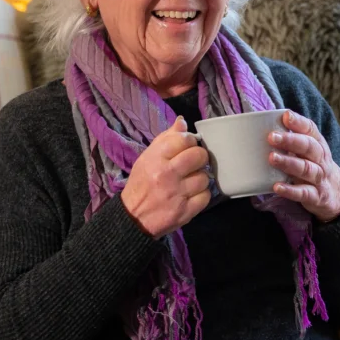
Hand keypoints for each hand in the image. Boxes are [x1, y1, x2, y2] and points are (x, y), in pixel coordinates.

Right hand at [121, 116, 211, 237]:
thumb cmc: (141, 184)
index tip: (188, 147)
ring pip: (204, 177)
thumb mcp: (147, 158)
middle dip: (200, 158)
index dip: (190, 141)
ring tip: (189, 182)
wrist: (133, 218)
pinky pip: (206, 196)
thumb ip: (165, 139)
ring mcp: (177, 194)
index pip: (184, 139)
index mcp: (155, 159)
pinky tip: (191, 195)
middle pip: (199, 156)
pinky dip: (201, 195)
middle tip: (193, 164)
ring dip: (200, 179)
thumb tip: (182, 122)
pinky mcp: (185, 211)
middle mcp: (166, 175)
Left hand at [267, 110, 339, 221]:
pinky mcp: (316, 196)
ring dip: (289, 163)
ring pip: (306, 169)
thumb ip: (292, 140)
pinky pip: (303, 193)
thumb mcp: (309, 151)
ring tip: (272, 158)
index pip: (311, 130)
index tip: (285, 116)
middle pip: (309, 147)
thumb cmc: (314, 166)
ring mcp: (319, 178)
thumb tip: (261, 126)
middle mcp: (321, 159)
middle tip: (272, 137)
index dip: (299, 122)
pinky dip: (290, 190)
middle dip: (291, 141)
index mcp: (318, 145)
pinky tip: (277, 187)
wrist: (337, 194)